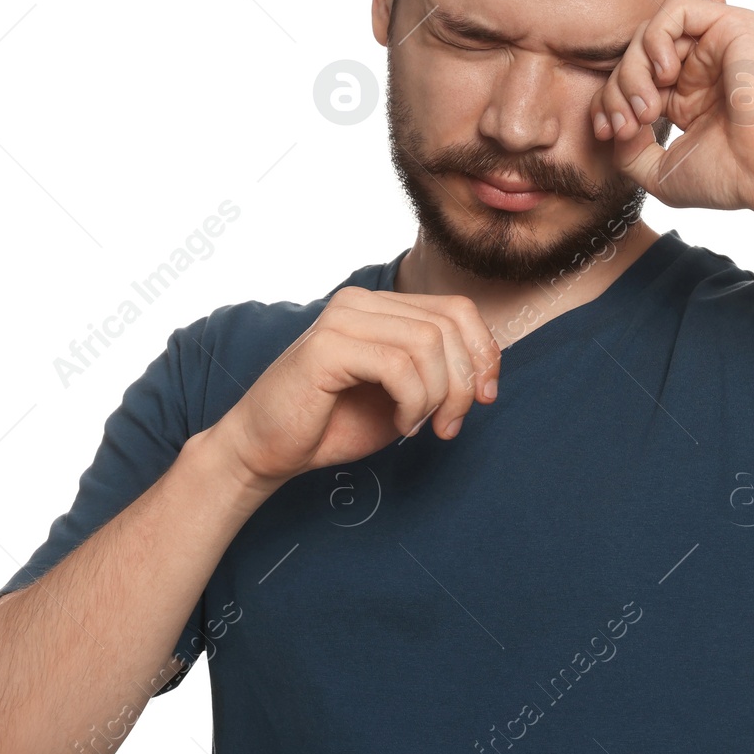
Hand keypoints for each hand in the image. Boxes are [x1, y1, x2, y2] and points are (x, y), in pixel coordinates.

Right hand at [209, 288, 501, 488]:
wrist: (266, 450)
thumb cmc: (333, 424)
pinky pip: (398, 365)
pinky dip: (412, 402)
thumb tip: (487, 373)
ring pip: (428, 343)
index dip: (483, 353)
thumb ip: (439, 373)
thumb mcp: (404, 396)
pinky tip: (401, 424)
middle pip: (449, 325)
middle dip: (463, 382)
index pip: (457, 309)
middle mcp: (361, 302)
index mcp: (380, 306)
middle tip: (449, 425)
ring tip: (419, 426)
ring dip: (437, 396)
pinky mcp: (326, 346)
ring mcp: (342, 319)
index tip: (484, 398)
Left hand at [592, 0, 753, 211]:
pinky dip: (656, 39)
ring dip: (634, 70)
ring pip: (650, 32)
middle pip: (636, 55)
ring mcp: (717, 44)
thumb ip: (628, 150)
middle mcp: (703, 66)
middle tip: (627, 126)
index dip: (609, 101)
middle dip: (617, 90)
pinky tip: (666, 76)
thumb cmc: (732, 177)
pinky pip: (675, 9)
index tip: (608, 133)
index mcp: (689, 96)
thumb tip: (613, 127)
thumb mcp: (662, 171)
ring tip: (648, 109)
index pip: (634, 81)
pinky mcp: (732, 25)